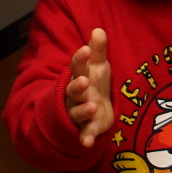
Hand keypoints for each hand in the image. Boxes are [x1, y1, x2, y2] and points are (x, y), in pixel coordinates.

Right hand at [66, 28, 113, 147]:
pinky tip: (87, 143)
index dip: (80, 58)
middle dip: (77, 85)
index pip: (76, 66)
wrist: (92, 106)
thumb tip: (98, 29)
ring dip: (83, 110)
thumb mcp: (98, 64)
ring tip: (93, 106)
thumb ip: (98, 49)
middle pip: (73, 90)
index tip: (86, 49)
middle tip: (84, 80)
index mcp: (80, 76)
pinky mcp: (88, 127)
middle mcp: (76, 95)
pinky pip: (85, 133)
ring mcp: (81, 111)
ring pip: (78, 111)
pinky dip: (85, 138)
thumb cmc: (94, 80)